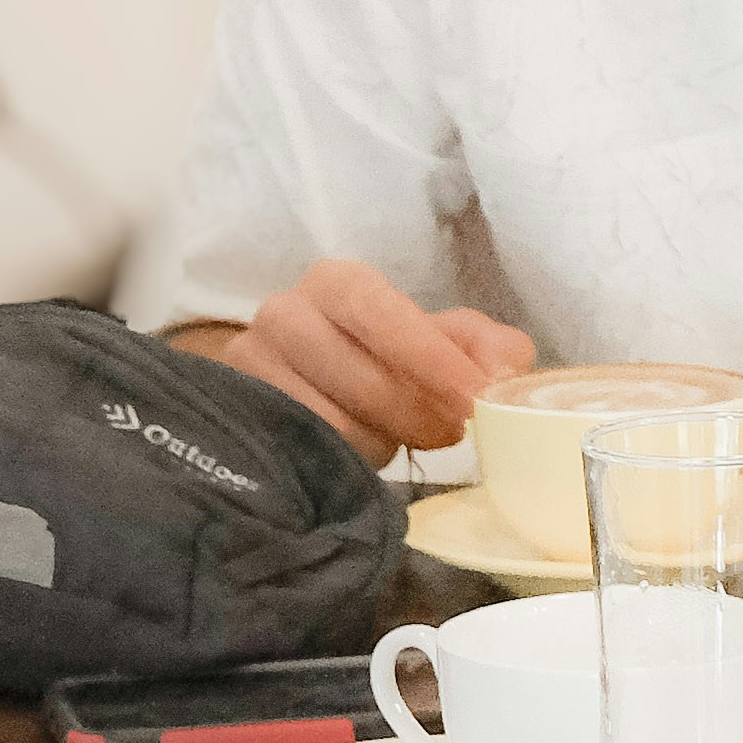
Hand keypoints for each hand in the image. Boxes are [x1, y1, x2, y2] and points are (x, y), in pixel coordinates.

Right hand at [199, 262, 539, 452]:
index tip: (474, 401)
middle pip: (362, 379)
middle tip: (450, 433)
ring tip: (397, 436)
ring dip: (381, 441)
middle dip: (417, 414)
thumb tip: (503, 378)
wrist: (294, 374)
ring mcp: (251, 363)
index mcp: (338, 283)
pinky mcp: (239, 411)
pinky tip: (360, 449)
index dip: (433, 361)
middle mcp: (284, 313)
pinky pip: (305, 450)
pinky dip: (345, 459)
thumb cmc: (378, 355)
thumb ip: (485, 348)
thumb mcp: (438, 340)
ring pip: (333, 424)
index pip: (385, 317)